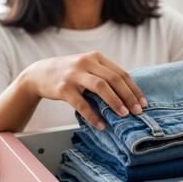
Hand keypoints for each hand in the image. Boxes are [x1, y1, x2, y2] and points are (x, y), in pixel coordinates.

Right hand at [23, 51, 146, 129]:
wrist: (39, 73)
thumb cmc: (69, 73)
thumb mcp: (87, 67)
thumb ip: (104, 75)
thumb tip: (128, 94)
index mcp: (96, 57)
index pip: (121, 73)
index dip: (133, 89)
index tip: (142, 103)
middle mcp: (86, 62)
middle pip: (114, 79)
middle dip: (128, 96)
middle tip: (137, 111)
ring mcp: (74, 74)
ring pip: (101, 87)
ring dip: (115, 102)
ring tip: (123, 115)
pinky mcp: (63, 88)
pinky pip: (81, 104)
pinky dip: (93, 115)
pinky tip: (101, 124)